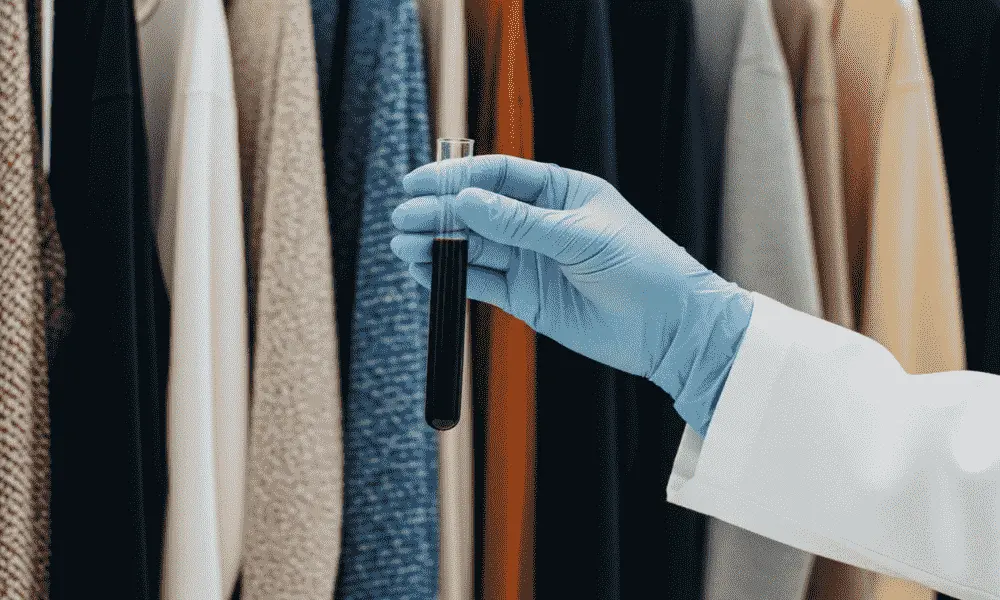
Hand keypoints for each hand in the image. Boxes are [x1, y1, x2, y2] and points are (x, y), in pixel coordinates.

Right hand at [393, 155, 752, 434]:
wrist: (669, 329)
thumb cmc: (641, 268)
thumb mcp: (579, 237)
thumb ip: (520, 222)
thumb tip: (465, 199)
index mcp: (559, 191)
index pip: (497, 175)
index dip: (456, 177)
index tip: (419, 184)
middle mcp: (539, 222)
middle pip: (478, 210)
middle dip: (438, 213)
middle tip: (402, 218)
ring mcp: (531, 259)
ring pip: (474, 247)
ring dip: (438, 245)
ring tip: (402, 245)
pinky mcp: (525, 297)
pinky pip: (481, 282)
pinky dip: (452, 277)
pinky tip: (424, 272)